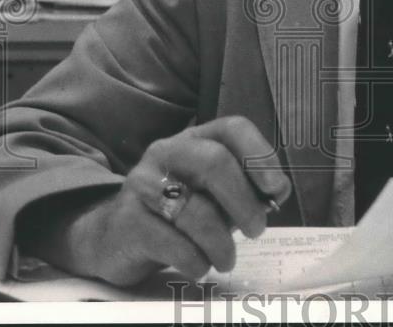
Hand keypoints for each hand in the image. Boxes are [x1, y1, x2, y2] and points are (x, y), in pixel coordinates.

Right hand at [30, 116, 291, 285]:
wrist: (114, 237)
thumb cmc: (178, 211)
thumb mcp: (213, 193)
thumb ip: (244, 188)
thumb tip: (276, 194)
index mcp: (195, 138)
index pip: (233, 128)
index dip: (260, 155)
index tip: (277, 190)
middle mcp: (167, 152)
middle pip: (214, 162)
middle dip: (244, 201)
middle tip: (257, 229)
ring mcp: (143, 184)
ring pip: (196, 211)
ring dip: (221, 243)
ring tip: (226, 259)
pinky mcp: (128, 221)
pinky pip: (173, 244)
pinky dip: (196, 261)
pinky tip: (199, 265)